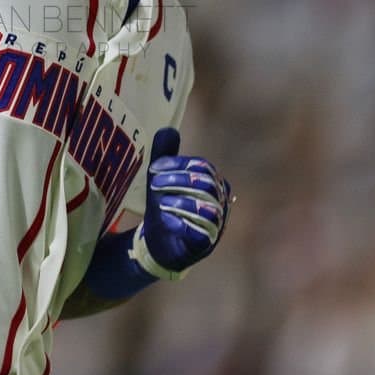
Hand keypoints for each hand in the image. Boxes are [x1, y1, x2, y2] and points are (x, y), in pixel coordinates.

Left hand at [137, 128, 231, 274]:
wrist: (158, 244)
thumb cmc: (164, 208)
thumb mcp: (161, 180)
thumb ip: (165, 156)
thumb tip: (169, 129)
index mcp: (213, 184)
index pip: (202, 167)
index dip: (179, 164)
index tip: (155, 167)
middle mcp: (220, 203)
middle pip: (206, 184)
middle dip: (178, 181)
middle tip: (154, 183)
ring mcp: (216, 225)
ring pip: (208, 208)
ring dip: (182, 202)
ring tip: (160, 203)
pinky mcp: (206, 244)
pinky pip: (203, 232)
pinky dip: (184, 224)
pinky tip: (166, 220)